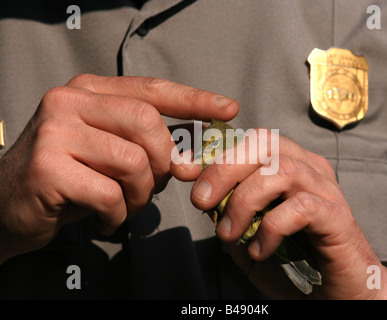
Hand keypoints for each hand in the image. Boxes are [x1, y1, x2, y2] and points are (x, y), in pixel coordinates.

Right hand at [0, 74, 238, 263]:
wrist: (8, 203)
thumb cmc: (70, 176)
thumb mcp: (110, 150)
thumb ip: (147, 145)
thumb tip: (192, 157)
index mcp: (89, 91)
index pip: (151, 90)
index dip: (194, 99)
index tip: (228, 108)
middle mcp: (69, 101)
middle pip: (147, 123)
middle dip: (163, 161)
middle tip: (155, 184)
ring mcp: (55, 132)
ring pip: (133, 161)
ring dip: (141, 194)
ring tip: (128, 205)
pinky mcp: (47, 168)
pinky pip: (110, 194)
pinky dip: (119, 214)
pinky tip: (108, 218)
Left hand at [172, 128, 386, 298]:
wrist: (337, 293)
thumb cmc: (293, 260)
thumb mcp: (249, 234)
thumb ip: (230, 212)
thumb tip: (203, 195)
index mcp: (289, 164)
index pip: (251, 140)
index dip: (214, 151)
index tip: (183, 171)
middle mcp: (309, 168)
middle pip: (264, 143)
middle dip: (224, 169)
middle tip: (202, 202)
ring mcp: (326, 190)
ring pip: (280, 170)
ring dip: (244, 201)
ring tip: (229, 233)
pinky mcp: (338, 216)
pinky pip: (300, 208)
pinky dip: (271, 228)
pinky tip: (260, 251)